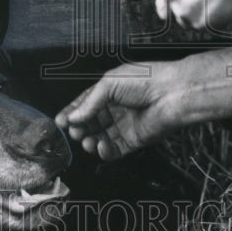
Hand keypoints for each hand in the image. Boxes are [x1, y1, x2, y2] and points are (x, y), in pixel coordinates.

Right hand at [54, 49, 231, 159]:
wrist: (171, 93)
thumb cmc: (145, 80)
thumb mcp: (109, 83)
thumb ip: (90, 102)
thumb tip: (73, 118)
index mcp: (108, 91)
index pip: (84, 104)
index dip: (72, 113)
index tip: (60, 122)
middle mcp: (115, 109)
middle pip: (90, 123)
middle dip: (79, 128)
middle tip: (74, 132)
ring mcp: (124, 125)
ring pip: (100, 138)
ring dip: (90, 141)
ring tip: (86, 141)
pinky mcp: (134, 141)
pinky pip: (114, 150)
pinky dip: (104, 151)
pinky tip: (100, 146)